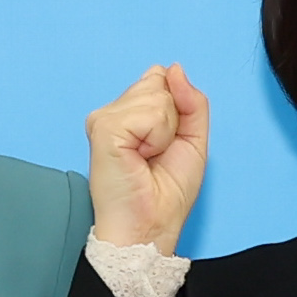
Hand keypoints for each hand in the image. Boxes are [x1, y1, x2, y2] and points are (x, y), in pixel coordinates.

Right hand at [84, 65, 212, 255]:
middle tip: (156, 155)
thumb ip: (190, 101)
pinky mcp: (103, 128)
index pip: (160, 77)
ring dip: (165, 131)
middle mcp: (112, 111)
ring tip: (148, 158)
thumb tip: (175, 69)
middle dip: (172, 120)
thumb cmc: (165, 194)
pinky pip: (151, 113)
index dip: (175, 108)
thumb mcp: (192, 140)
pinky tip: (140, 158)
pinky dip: (157, 138)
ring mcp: (104, 118)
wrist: (150, 227)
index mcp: (128, 113)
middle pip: (158, 82)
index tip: (165, 145)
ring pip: (157, 96)